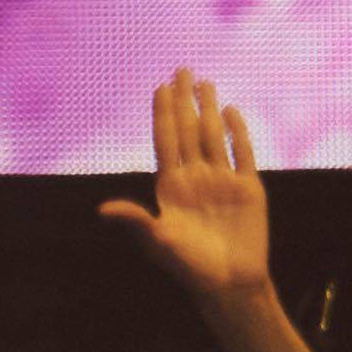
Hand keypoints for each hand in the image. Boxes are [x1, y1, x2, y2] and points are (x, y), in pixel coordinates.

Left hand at [98, 69, 272, 303]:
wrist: (228, 283)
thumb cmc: (188, 267)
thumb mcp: (158, 242)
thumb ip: (136, 221)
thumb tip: (102, 210)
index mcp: (171, 187)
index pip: (165, 141)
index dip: (163, 113)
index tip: (159, 87)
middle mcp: (195, 178)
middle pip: (188, 130)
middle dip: (184, 100)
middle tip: (181, 68)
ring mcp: (222, 180)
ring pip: (214, 135)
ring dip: (208, 108)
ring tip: (204, 82)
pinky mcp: (248, 187)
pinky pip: (242, 153)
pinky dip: (237, 131)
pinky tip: (230, 111)